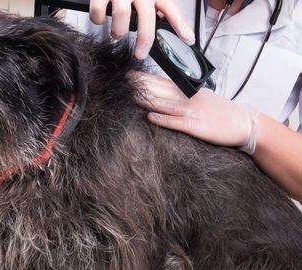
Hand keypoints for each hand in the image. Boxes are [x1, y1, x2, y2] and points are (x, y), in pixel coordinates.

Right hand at [89, 0, 194, 58]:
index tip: (188, 40)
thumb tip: (166, 31)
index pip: (170, 8)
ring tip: (117, 33)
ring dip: (118, 31)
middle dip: (144, 39)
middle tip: (140, 54)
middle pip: (146, 16)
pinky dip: (98, 20)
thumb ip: (153, 10)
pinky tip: (100, 19)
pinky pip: (99, 12)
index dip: (180, 24)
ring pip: (121, 16)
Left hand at [134, 73, 260, 153]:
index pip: (163, 82)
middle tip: (124, 81)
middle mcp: (189, 98)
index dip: (146, 78)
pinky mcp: (197, 126)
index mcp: (189, 91)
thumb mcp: (203, 98)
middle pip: (161, 90)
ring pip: (166, 104)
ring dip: (148, 100)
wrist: (244, 123)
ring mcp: (193, 111)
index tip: (130, 74)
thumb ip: (184, 95)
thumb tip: (163, 94)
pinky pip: (176, 122)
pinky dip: (163, 119)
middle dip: (142, 85)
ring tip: (131, 96)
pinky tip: (150, 117)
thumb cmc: (221, 112)